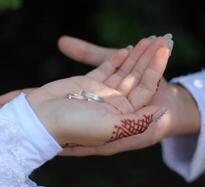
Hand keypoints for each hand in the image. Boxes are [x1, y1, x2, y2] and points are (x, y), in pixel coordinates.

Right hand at [56, 35, 199, 155]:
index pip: (144, 90)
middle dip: (147, 59)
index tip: (163, 51)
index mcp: (122, 117)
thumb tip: (162, 113)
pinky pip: (106, 70)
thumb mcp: (109, 128)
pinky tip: (126, 49)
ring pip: (123, 72)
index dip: (155, 70)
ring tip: (147, 39)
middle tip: (159, 40)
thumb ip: (137, 122)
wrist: (40, 120)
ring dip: (135, 56)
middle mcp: (114, 105)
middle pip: (136, 79)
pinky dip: (115, 60)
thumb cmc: (74, 127)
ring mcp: (101, 93)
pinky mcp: (87, 83)